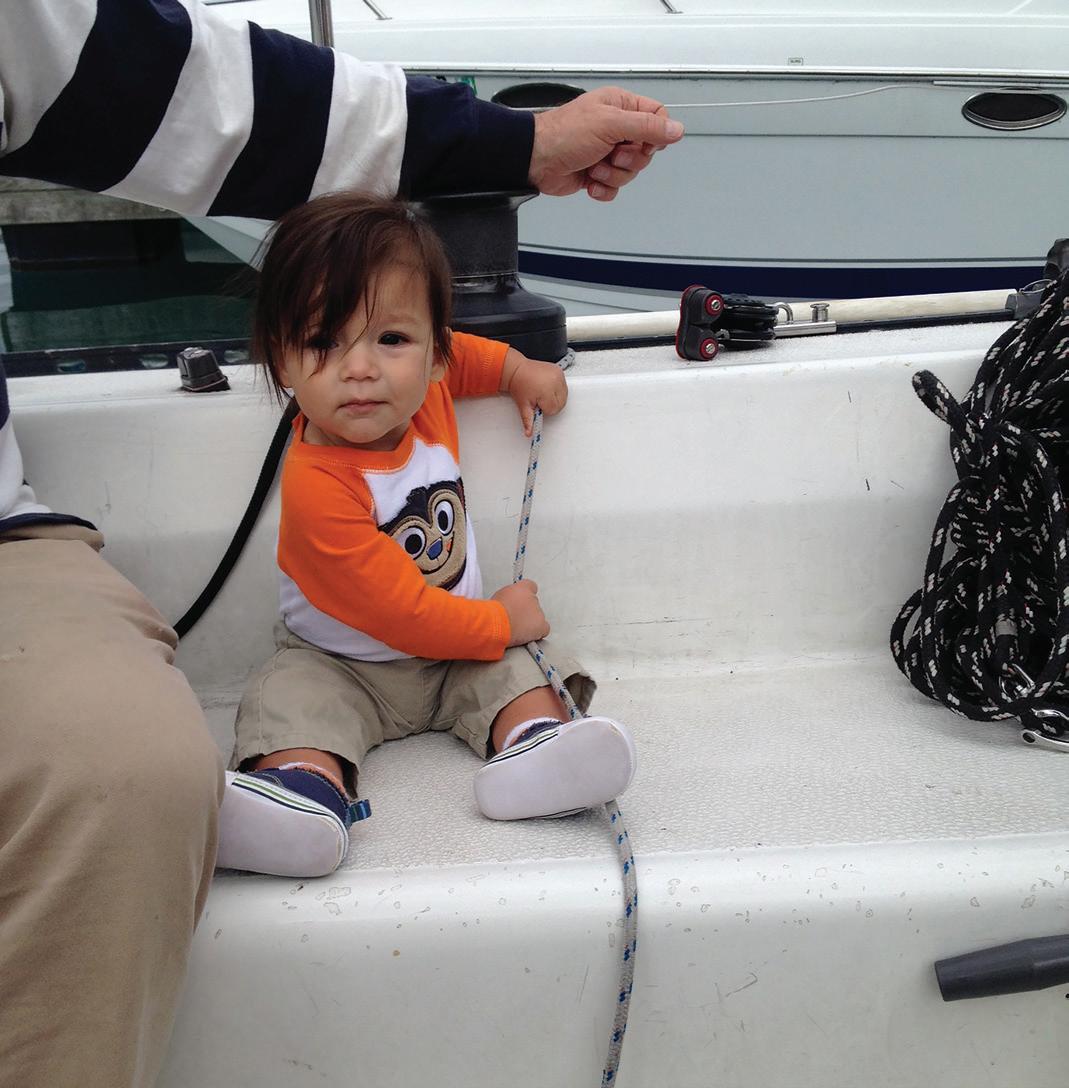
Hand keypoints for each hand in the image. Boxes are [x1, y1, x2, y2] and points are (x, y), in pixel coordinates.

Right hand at [492, 580, 549, 645]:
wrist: (497, 623)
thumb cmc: (493, 611)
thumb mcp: (497, 597)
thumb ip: (507, 597)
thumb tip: (508, 603)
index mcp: (523, 587)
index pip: (530, 586)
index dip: (525, 595)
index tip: (519, 601)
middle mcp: (533, 598)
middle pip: (533, 604)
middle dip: (525, 611)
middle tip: (514, 618)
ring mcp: (539, 612)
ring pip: (538, 617)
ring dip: (529, 622)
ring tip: (516, 628)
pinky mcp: (541, 626)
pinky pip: (544, 629)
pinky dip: (537, 633)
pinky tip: (527, 635)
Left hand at [500, 349, 567, 435]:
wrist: (516, 370)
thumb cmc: (519, 385)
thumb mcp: (523, 405)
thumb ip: (528, 420)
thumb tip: (529, 433)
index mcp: (546, 391)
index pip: (553, 410)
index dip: (544, 409)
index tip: (536, 403)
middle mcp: (555, 381)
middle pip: (560, 404)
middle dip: (550, 404)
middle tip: (539, 398)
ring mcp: (558, 375)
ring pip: (564, 396)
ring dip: (555, 397)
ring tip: (542, 392)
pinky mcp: (560, 371)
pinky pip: (564, 386)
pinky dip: (557, 388)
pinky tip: (547, 386)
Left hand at [528, 86, 683, 201]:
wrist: (535, 159)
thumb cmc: (564, 134)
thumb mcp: (610, 123)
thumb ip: (647, 126)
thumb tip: (677, 130)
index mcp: (621, 107)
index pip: (657, 119)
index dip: (654, 135)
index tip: (640, 141)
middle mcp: (616, 128)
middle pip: (645, 152)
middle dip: (628, 160)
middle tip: (610, 153)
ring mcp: (607, 152)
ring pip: (630, 173)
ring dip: (612, 175)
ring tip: (594, 166)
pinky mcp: (597, 174)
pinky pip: (614, 188)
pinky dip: (603, 189)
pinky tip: (589, 180)